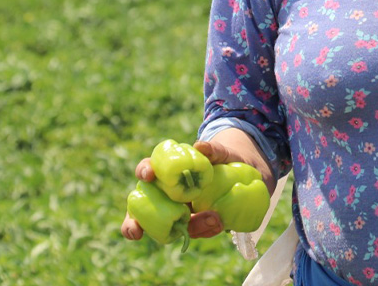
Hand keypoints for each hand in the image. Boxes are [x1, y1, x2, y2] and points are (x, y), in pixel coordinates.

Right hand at [120, 140, 239, 241]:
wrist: (244, 173)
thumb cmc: (224, 159)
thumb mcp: (221, 152)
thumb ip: (213, 150)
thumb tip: (199, 146)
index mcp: (167, 171)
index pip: (148, 169)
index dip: (145, 170)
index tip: (149, 174)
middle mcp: (166, 194)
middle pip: (141, 210)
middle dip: (133, 222)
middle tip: (134, 230)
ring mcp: (179, 212)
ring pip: (166, 228)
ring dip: (179, 228)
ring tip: (207, 220)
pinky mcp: (196, 223)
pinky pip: (194, 231)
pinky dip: (203, 229)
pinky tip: (214, 223)